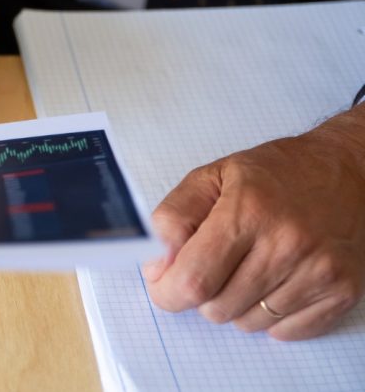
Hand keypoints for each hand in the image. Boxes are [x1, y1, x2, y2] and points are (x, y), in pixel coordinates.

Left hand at [142, 105, 364, 339]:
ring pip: (248, 323)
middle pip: (218, 308)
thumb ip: (173, 220)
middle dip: (204, 293)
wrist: (345, 171)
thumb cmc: (272, 174)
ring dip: (238, 303)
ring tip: (251, 265)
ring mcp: (319, 272)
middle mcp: (287, 245)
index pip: (194, 281)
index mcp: (247, 212)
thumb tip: (157, 269)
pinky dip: (271, 315)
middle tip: (216, 264)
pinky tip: (277, 280)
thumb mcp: (210, 178)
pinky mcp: (343, 292)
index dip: (168, 292)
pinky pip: (284, 332)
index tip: (165, 284)